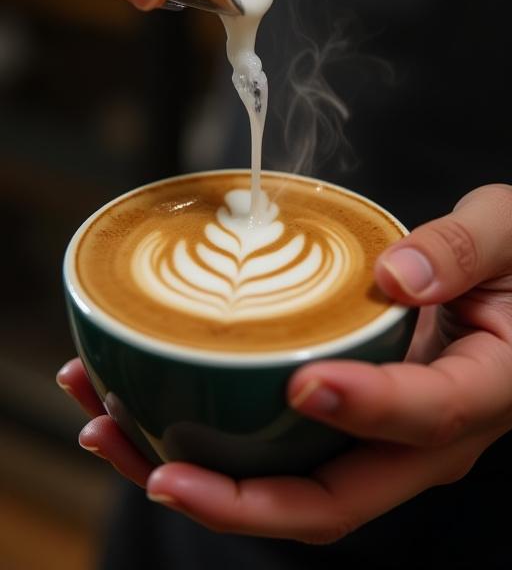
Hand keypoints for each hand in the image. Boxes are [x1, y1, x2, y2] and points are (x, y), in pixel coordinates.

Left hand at [57, 183, 511, 543]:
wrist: (511, 301)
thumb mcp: (508, 236)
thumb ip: (463, 249)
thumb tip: (398, 276)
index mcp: (480, 391)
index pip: (424, 415)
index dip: (363, 409)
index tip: (303, 384)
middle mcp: (422, 440)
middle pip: (332, 500)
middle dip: (238, 497)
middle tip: (156, 463)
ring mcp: (376, 442)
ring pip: (286, 490)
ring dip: (194, 475)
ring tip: (107, 429)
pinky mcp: (341, 427)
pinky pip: (272, 453)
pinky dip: (202, 440)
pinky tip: (134, 403)